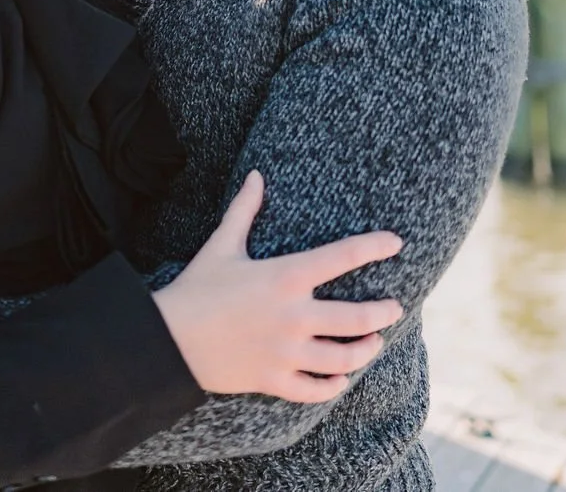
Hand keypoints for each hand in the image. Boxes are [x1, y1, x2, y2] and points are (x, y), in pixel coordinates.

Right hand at [152, 170, 403, 402]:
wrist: (169, 340)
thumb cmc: (197, 288)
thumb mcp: (222, 244)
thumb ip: (244, 210)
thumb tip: (256, 174)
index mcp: (285, 276)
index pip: (342, 256)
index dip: (374, 246)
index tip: (396, 242)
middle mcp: (293, 315)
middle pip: (356, 318)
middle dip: (383, 313)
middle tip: (395, 308)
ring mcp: (286, 351)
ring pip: (343, 358)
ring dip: (366, 350)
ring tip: (375, 342)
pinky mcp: (274, 379)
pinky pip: (315, 390)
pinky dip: (334, 386)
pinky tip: (342, 378)